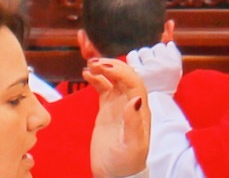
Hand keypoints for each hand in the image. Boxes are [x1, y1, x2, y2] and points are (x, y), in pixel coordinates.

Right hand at [86, 59, 151, 177]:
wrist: (116, 174)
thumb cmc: (127, 162)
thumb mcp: (133, 145)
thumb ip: (134, 123)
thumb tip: (136, 100)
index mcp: (141, 109)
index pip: (134, 82)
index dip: (121, 72)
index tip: (105, 68)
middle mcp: (132, 103)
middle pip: (124, 76)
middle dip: (111, 66)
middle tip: (94, 62)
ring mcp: (119, 105)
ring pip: (114, 80)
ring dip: (104, 69)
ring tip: (89, 65)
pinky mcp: (107, 110)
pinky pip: (103, 89)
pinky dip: (96, 80)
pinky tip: (86, 74)